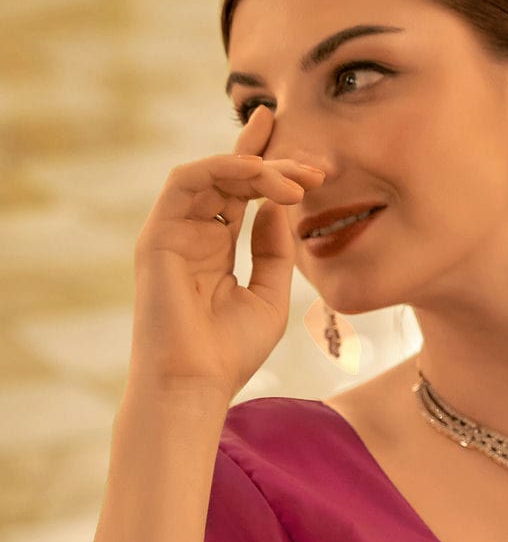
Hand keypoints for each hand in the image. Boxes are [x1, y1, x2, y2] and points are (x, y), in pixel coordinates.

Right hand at [129, 104, 323, 400]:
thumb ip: (274, 251)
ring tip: (296, 182)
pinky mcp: (157, 233)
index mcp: (215, 247)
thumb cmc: (230, 353)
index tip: (308, 157)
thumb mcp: (270, 297)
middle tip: (315, 168)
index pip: (240, 192)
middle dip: (275, 164)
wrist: (194, 384)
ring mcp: (172, 231)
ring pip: (212, 173)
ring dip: (255, 166)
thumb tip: (279, 205)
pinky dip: (222, 168)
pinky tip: (258, 174)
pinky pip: (187, 181)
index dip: (268, 164)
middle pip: (230, 176)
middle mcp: (192, 232)